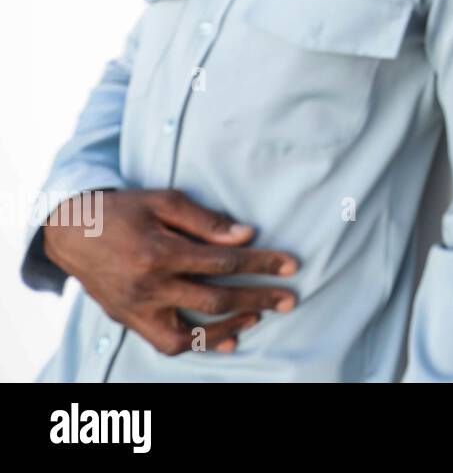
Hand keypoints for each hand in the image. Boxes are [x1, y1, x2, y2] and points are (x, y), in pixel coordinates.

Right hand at [41, 189, 297, 356]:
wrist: (69, 232)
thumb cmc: (122, 210)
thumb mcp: (164, 201)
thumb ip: (206, 221)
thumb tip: (246, 236)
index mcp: (158, 253)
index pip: (223, 264)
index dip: (261, 265)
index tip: (290, 265)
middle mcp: (147, 287)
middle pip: (214, 300)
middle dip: (258, 299)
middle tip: (289, 299)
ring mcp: (135, 309)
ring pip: (188, 336)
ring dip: (228, 328)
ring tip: (257, 317)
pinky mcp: (127, 319)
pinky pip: (165, 343)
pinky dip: (197, 344)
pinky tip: (224, 339)